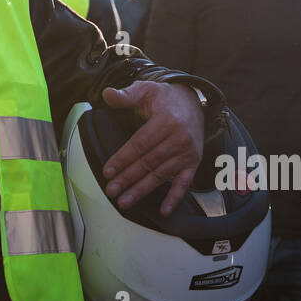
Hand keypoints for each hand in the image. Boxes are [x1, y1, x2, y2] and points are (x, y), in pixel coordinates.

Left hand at [99, 82, 204, 215]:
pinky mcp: (193, 162)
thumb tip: (107, 94)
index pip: (140, 143)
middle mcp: (180, 138)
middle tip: (111, 190)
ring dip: (142, 190)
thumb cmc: (164, 98)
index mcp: (166, 120)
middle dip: (128, 178)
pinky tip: (163, 210)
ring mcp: (188, 152)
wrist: (193, 102)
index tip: (107, 171)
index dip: (123, 158)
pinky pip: (184, 183)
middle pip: (149, 162)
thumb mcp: (146, 89)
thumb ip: (126, 94)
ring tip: (125, 201)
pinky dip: (175, 198)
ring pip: (161, 174)